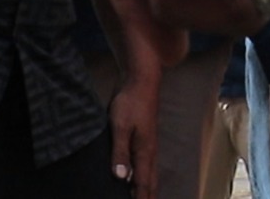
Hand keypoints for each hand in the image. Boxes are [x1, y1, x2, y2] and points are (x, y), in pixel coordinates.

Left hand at [109, 74, 159, 198]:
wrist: (141, 81)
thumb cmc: (130, 103)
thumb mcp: (120, 127)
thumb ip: (120, 153)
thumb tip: (121, 178)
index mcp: (144, 152)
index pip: (143, 184)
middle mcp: (149, 152)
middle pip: (150, 182)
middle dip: (147, 197)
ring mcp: (148, 146)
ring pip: (150, 174)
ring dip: (146, 189)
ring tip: (142, 198)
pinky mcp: (144, 140)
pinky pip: (146, 166)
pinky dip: (143, 178)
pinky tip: (136, 179)